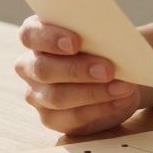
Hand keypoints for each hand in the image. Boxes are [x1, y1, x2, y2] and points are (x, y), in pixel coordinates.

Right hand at [15, 15, 141, 135]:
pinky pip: (72, 117)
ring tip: (122, 87)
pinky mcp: (52, 118)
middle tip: (108, 70)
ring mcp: (38, 95)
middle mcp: (31, 66)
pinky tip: (119, 101)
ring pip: (56, 96)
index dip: (49, 38)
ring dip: (93, 92)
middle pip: (43, 69)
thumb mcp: (103, 37)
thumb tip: (110, 42)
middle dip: (77, 69)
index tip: (75, 42)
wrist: (120, 77)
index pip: (30, 34)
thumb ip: (97, 35)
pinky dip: (100, 109)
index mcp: (37, 37)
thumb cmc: (106, 49)